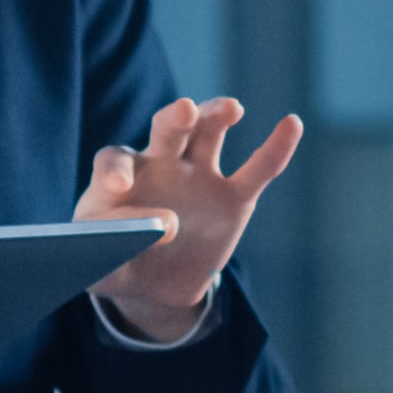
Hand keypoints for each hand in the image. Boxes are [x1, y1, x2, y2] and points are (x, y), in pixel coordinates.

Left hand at [74, 97, 306, 344]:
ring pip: (209, 133)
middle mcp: (160, 163)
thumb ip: (104, 257)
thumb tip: (142, 235)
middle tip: (184, 110)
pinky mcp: (233, 198)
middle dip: (176, 118)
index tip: (119, 187)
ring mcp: (199, 175)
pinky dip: (276, 148)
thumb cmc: (116, 264)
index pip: (115, 161)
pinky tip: (291, 124)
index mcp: (121, 176)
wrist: (153, 283)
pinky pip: (257, 170)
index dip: (116, 170)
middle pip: (167, 129)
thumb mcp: (101, 269)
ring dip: (218, 115)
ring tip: (231, 109)